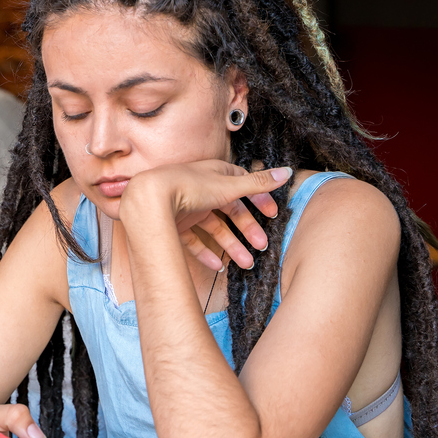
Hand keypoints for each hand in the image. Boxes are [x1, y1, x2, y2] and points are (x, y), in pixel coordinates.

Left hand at [123, 161, 291, 270]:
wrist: (149, 198)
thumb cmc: (188, 186)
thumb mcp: (229, 185)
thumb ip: (258, 183)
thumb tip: (288, 172)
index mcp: (216, 175)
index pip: (243, 186)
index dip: (259, 200)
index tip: (272, 215)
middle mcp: (202, 190)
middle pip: (230, 212)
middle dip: (247, 229)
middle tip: (261, 246)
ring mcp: (187, 208)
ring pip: (214, 229)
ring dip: (231, 246)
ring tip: (245, 263)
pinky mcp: (174, 225)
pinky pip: (194, 242)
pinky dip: (206, 254)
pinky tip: (218, 266)